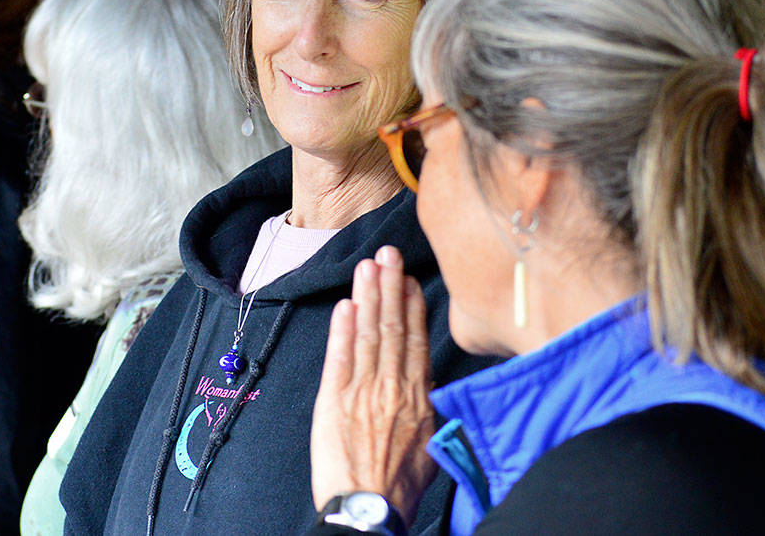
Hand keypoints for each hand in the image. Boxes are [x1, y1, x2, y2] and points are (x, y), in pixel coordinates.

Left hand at [311, 245, 436, 519]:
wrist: (370, 511)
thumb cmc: (401, 485)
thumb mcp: (430, 442)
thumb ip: (427, 403)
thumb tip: (425, 377)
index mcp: (419, 397)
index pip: (415, 340)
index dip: (412, 306)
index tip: (409, 280)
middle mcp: (393, 387)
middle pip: (393, 327)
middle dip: (390, 287)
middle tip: (388, 254)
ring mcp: (363, 392)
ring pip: (368, 334)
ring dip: (368, 297)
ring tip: (368, 266)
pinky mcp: (334, 401)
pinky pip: (340, 357)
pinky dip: (343, 329)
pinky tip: (346, 304)